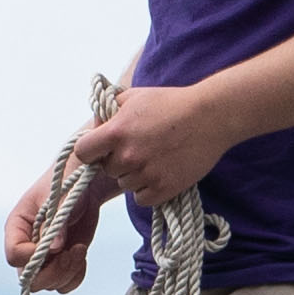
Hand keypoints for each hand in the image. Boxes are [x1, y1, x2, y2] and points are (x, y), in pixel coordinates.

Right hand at [3, 172, 101, 293]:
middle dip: (54, 272)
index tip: (54, 243)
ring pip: (48, 285)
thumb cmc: (67, 186)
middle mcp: (26, 248)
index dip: (33, 256)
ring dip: (68, 272)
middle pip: (30, 279)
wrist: (84, 189)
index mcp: (17, 228)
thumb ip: (56, 222)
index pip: (15, 255)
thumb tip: (55, 248)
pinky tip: (82, 255)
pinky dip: (76, 276)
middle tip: (71, 253)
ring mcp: (44, 259)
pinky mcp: (60, 264)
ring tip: (80, 249)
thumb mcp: (61, 198)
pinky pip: (65, 285)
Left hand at [68, 76, 234, 214]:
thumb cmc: (172, 103)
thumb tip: (96, 123)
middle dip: (117, 161)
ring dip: (134, 175)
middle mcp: (128, 156)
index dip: (90, 150)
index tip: (100, 148)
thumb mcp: (135, 96)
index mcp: (117, 132)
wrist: (210, 117)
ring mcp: (146, 174)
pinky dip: (147, 189)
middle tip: (137, 149)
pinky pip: (141, 198)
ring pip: (125, 184)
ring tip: (154, 158)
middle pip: (107, 169)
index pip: (83, 151)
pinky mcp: (163, 189)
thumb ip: (110, 109)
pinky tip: (159, 173)